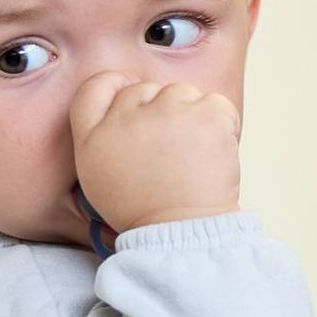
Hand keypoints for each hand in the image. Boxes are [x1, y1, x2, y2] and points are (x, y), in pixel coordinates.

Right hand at [71, 71, 241, 233]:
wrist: (182, 231)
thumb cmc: (145, 211)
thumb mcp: (98, 178)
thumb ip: (102, 136)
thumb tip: (126, 106)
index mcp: (94, 134)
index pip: (98, 85)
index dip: (118, 88)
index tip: (137, 109)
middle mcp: (126, 116)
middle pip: (145, 89)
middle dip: (160, 112)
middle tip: (170, 151)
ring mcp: (167, 112)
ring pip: (182, 93)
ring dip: (191, 116)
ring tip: (192, 155)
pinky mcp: (205, 114)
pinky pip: (216, 103)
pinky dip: (221, 123)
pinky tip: (214, 152)